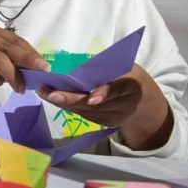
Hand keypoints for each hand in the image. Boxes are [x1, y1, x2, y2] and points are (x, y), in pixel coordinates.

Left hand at [37, 64, 173, 149]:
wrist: (144, 100)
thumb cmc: (128, 73)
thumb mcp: (122, 65)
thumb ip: (105, 66)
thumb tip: (79, 64)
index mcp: (131, 83)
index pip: (117, 88)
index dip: (104, 93)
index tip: (91, 99)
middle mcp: (124, 103)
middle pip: (95, 104)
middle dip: (71, 99)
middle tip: (49, 92)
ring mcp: (115, 116)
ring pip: (86, 111)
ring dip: (63, 102)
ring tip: (44, 92)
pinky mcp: (105, 123)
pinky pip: (84, 115)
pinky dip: (69, 106)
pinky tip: (53, 98)